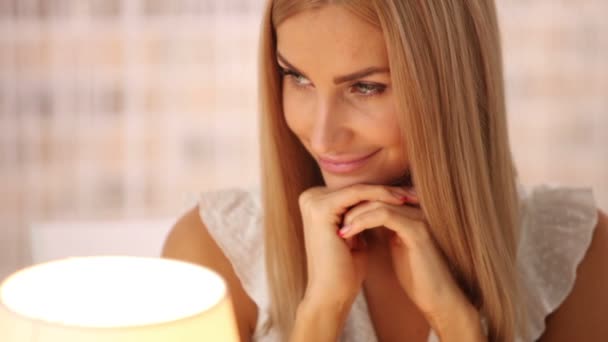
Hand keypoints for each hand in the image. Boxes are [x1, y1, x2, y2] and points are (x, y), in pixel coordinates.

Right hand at [298, 184, 410, 311]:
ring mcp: (312, 201)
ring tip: (412, 197)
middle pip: (357, 188)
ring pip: (359, 189)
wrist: (332, 294)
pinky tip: (400, 202)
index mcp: (314, 203)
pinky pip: (357, 195)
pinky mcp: (321, 209)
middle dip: (388, 190)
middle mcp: (310, 198)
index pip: (355, 192)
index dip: (383, 193)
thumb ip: (360, 215)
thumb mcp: (354, 235)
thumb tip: (380, 200)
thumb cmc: (345, 270)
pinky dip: (380, 196)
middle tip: (414, 192)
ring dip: (388, 192)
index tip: (409, 196)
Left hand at [338, 191, 475, 328]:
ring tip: (338, 228)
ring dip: (353, 213)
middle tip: (329, 218)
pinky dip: (362, 221)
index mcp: (409, 211)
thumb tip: (354, 220)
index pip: (376, 196)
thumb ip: (382, 229)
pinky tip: (347, 232)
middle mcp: (416, 209)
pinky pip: (385, 215)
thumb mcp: (394, 246)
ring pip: (378, 202)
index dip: (353, 204)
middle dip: (350, 205)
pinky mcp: (417, 231)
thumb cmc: (416, 276)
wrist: (438, 298)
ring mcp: (418, 218)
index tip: (332, 217)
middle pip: (376, 194)